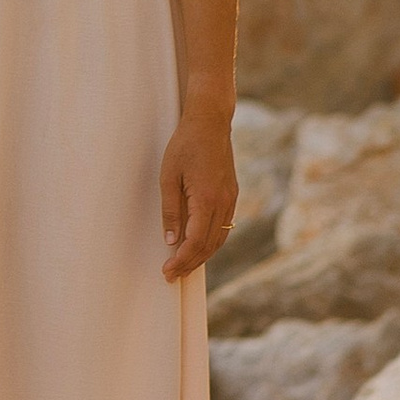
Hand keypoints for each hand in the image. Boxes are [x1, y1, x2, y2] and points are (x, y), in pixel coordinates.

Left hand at [161, 108, 238, 282]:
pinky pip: (223, 227)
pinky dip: (211, 241)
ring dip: (202, 255)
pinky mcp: (231, 195)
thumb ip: (171, 210)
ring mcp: (231, 200)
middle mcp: (223, 203)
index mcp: (207, 199)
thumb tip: (171, 240)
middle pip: (209, 245)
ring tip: (183, 266)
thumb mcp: (168, 177)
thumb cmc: (185, 146)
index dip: (181, 260)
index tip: (167, 271)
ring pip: (219, 238)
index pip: (195, 241)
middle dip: (190, 264)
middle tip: (171, 275)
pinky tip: (198, 246)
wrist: (210, 123)